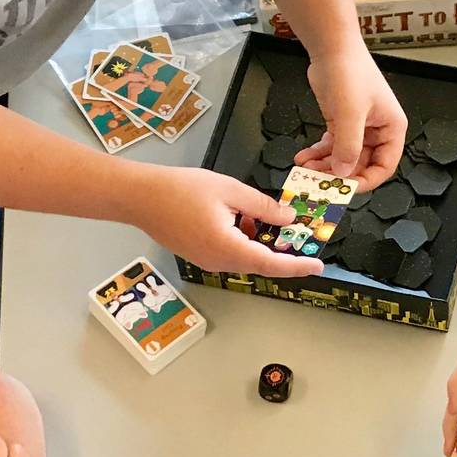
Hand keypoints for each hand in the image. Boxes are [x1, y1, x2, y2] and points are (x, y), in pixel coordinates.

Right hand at [127, 164, 323, 279]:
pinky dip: (243, 239)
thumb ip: (263, 206)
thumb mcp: (229, 190)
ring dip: (259, 240)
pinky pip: (230, 252)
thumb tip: (288, 218)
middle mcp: (218, 261)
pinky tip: (242, 217)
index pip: (271, 264)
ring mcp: (207, 261)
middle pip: (259, 262)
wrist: (139, 196)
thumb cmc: (179, 189)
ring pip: (244, 256)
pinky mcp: (199, 255)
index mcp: (228, 248)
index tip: (317, 266)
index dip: (297, 266)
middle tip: (297, 232)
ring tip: (264, 215)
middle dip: (280, 249)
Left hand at [302, 45, 405, 187]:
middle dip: (340, 175)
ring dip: (325, 166)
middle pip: (362, 165)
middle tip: (319, 182)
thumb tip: (343, 172)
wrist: (331, 47)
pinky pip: (331, 146)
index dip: (366, 181)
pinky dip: (318, 154)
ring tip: (306, 169)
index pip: (385, 166)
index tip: (345, 189)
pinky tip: (304, 157)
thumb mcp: (350, 113)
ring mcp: (358, 128)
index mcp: (392, 128)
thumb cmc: (350, 71)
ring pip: (344, 158)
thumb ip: (348, 146)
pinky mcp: (341, 123)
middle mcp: (377, 130)